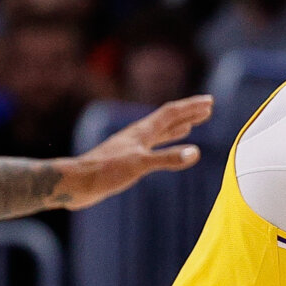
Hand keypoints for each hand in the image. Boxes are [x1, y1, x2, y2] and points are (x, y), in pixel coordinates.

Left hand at [56, 95, 213, 208]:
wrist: (76, 184)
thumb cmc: (104, 172)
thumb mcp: (139, 165)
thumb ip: (168, 158)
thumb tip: (195, 153)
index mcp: (142, 132)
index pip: (172, 113)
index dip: (191, 107)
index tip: (209, 102)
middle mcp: (139, 135)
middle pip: (168, 120)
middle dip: (188, 113)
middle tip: (207, 108)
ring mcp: (133, 147)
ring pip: (161, 133)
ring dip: (178, 127)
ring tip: (191, 124)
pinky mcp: (128, 160)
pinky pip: (154, 147)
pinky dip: (166, 144)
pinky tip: (165, 150)